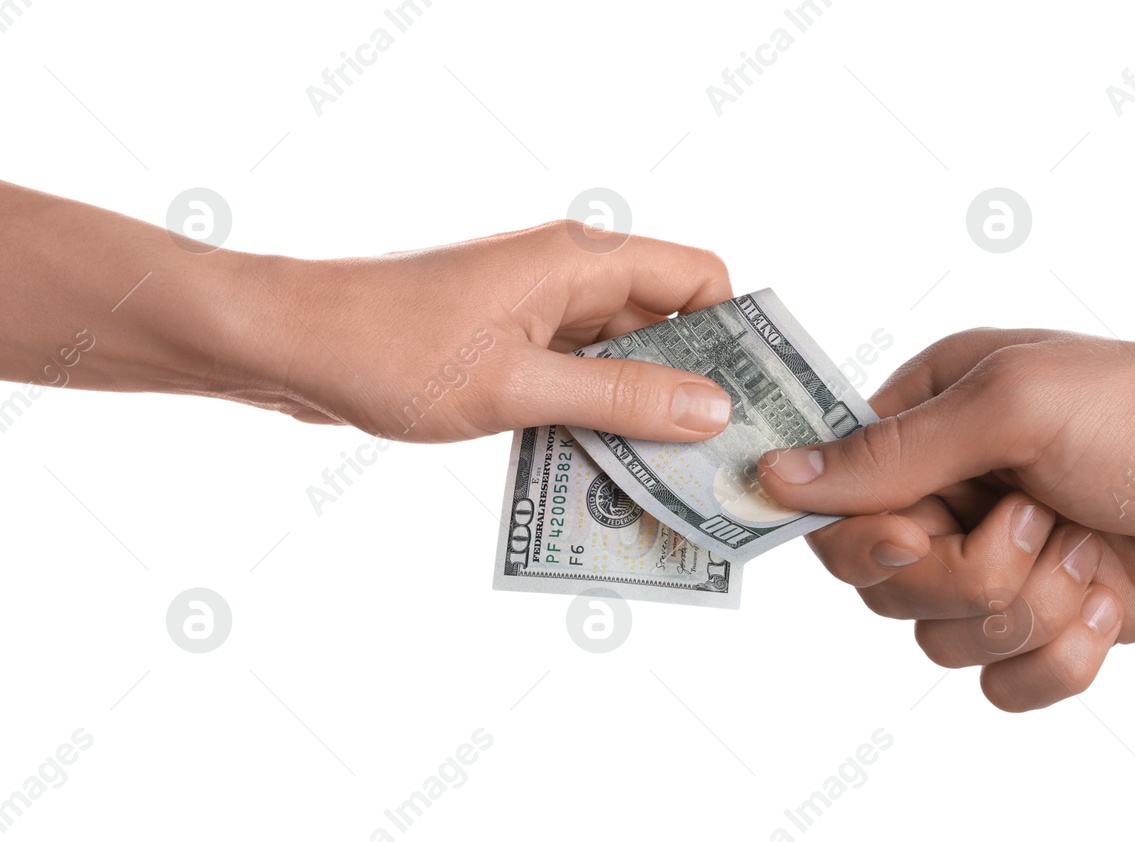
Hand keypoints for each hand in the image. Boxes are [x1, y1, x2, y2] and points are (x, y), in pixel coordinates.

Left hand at [235, 222, 734, 442]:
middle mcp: (567, 279)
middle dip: (694, 390)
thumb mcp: (515, 386)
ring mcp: (536, 314)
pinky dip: (595, 421)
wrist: (283, 343)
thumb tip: (713, 409)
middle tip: (723, 463)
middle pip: (665, 326)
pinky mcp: (507, 349)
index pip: (697, 277)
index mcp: (580, 262)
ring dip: (641, 416)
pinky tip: (605, 475)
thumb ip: (619, 396)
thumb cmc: (388, 350)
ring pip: (620, 362)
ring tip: (674, 484)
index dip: (733, 334)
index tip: (756, 402)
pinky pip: (576, 382)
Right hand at [758, 327, 1134, 710]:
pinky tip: (1109, 601)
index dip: (867, 538)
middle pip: (883, 586)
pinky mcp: (1054, 619)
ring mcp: (1007, 560)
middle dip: (967, 576)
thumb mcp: (1012, 407)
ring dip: (1026, 609)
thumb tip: (774, 478)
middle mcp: (958, 493)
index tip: (917, 536)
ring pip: (941, 641)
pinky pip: (1003, 684)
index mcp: (931, 420)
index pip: (837, 504)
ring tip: (1090, 552)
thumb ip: (891, 453)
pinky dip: (1059, 657)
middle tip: (1038, 524)